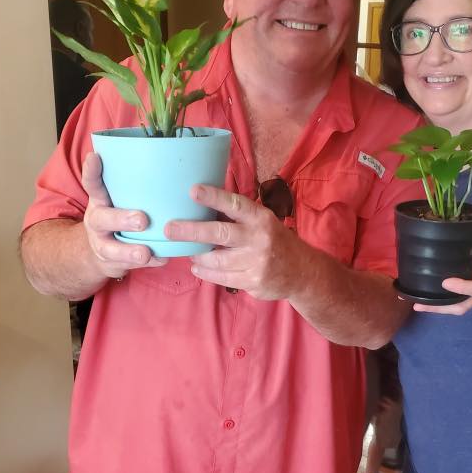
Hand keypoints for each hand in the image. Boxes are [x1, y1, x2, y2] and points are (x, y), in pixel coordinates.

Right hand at [81, 152, 165, 277]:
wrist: (97, 253)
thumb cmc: (118, 216)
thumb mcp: (117, 198)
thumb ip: (132, 185)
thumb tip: (170, 157)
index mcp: (100, 201)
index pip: (92, 183)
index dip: (92, 171)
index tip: (95, 157)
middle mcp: (98, 221)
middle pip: (103, 219)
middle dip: (121, 219)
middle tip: (141, 220)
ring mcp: (103, 244)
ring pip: (113, 249)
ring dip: (131, 251)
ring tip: (145, 253)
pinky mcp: (114, 263)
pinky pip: (132, 266)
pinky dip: (149, 263)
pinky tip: (163, 259)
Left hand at [165, 185, 304, 299]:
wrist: (301, 272)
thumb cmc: (275, 241)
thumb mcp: (263, 222)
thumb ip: (238, 216)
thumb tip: (201, 204)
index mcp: (261, 218)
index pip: (235, 205)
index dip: (213, 197)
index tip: (192, 190)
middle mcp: (259, 239)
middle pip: (220, 234)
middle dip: (191, 231)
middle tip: (170, 229)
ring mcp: (256, 263)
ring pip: (216, 260)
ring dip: (197, 255)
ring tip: (188, 251)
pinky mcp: (253, 282)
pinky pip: (221, 278)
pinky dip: (205, 272)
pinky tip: (198, 267)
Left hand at [414, 191, 471, 315]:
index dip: (463, 287)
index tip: (445, 282)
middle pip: (463, 306)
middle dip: (441, 308)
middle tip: (419, 304)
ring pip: (457, 307)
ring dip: (437, 308)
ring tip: (416, 304)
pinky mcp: (471, 292)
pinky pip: (456, 302)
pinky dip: (440, 303)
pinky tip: (423, 299)